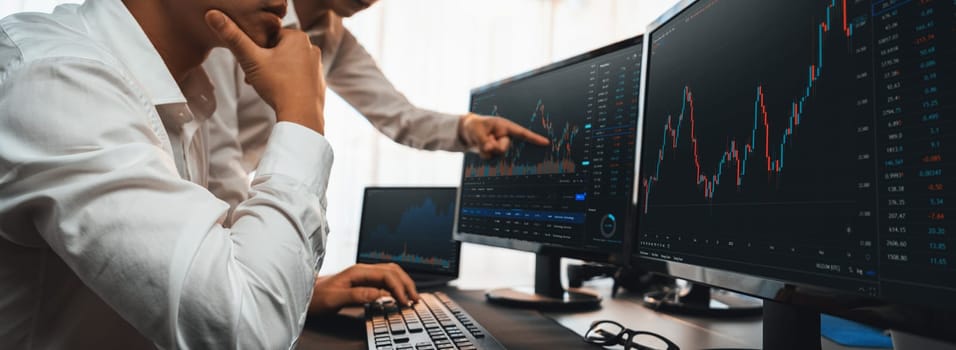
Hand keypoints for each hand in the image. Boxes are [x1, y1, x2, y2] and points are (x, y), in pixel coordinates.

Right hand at [204, 10, 325, 133]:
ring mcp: (317, 65)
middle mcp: (311, 47)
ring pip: (287, 64)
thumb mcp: (251, 59)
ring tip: (267, 87)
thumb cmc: (278, 86)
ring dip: (274, 73)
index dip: (255, 51)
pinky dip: (288, 83)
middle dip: (264, 63)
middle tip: (257, 78)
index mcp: (297, 36)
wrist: (301, 116)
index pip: (268, 37)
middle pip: (278, 51)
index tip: (252, 65)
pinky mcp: (319, 81)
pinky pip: (298, 77)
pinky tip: (281, 93)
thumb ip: (233, 38)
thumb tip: (212, 15)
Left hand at [308, 263, 419, 314]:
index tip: (404, 301)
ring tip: (411, 297)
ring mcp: (363, 275)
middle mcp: (362, 270)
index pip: (387, 275)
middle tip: (415, 299)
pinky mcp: (363, 282)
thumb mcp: (334, 299)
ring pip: (391, 274)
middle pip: (393, 271)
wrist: (305, 294)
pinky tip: (399, 295)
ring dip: (403, 284)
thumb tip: (379, 294)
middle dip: (407, 284)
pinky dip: (396, 287)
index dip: (399, 288)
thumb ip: (357, 295)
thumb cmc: (316, 297)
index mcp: (357, 271)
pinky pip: (385, 281)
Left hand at [459, 113, 549, 158]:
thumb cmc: (474, 126)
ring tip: (481, 141)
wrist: (467, 132)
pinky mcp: (496, 153)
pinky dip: (483, 154)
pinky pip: (490, 158)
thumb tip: (490, 150)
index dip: (534, 138)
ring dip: (485, 150)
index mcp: (505, 127)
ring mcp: (501, 146)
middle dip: (493, 146)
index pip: (522, 133)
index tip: (546, 143)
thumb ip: (484, 141)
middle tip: (484, 139)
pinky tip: (481, 147)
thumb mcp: (478, 131)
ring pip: (496, 155)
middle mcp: (505, 137)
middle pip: (503, 148)